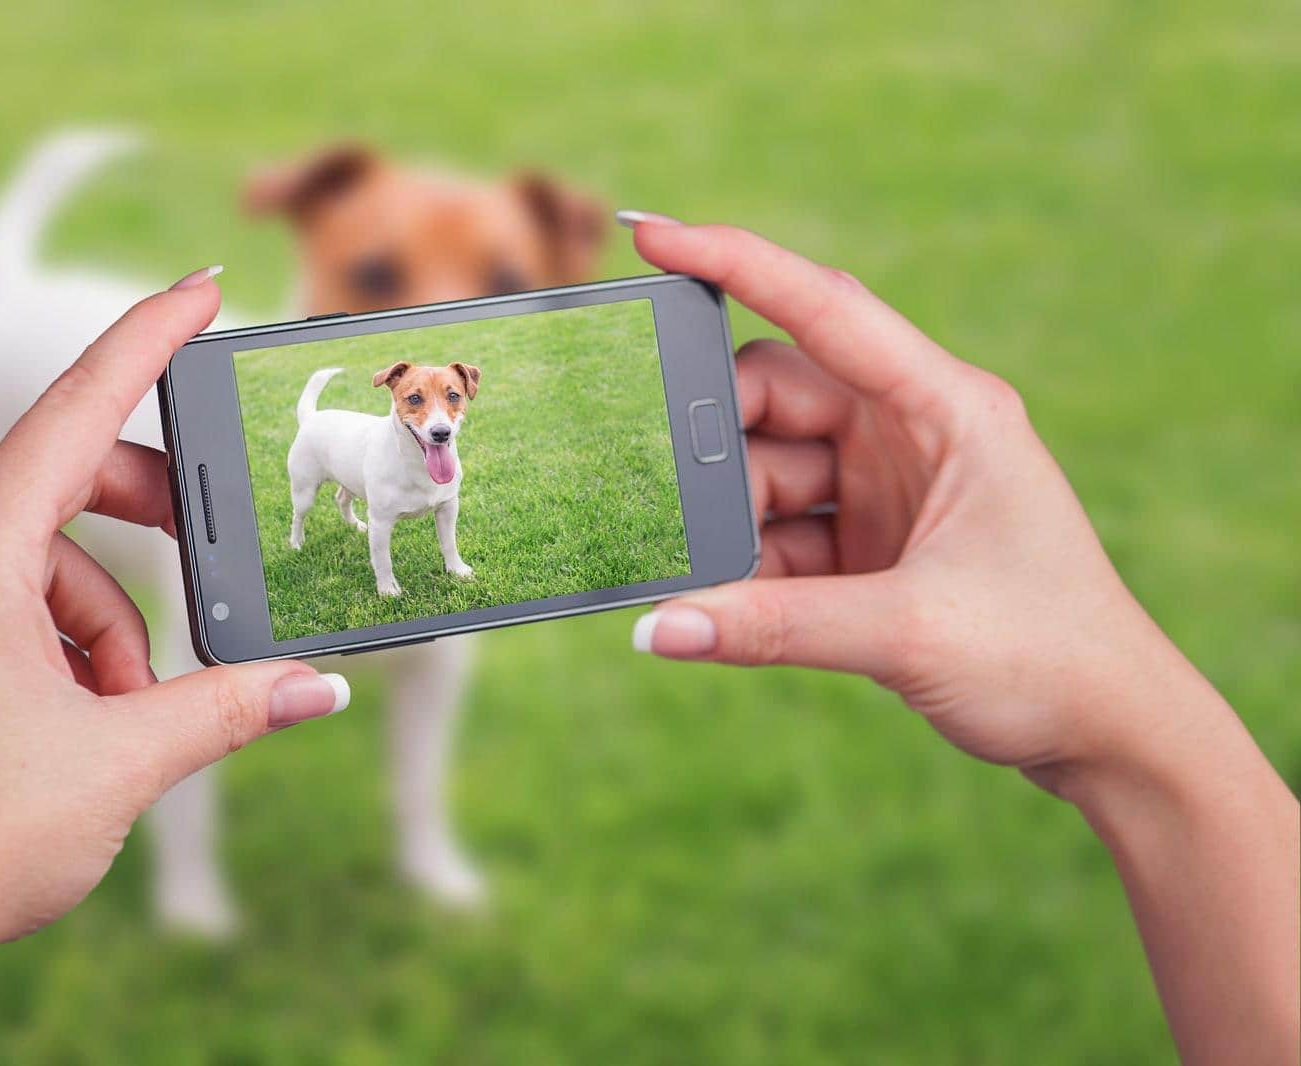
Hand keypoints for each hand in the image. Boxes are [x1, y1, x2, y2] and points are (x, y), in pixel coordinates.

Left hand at [0, 268, 349, 1063]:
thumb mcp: (124, 761)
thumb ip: (230, 707)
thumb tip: (319, 687)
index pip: (76, 409)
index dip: (148, 338)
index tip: (204, 283)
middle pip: (65, 485)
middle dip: (151, 528)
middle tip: (214, 564)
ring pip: (41, 561)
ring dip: (107, 623)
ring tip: (121, 718)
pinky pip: (0, 601)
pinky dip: (60, 645)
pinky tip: (74, 725)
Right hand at [626, 218, 1198, 779]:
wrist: (1106, 732)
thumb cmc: (1046, 656)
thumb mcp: (906, 632)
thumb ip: (773, 627)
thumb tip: (657, 627)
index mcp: (948, 407)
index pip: (827, 307)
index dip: (736, 262)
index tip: (651, 237)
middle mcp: (912, 431)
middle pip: (779, 393)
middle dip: (715, 437)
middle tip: (656, 485)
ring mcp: (887, 488)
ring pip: (769, 467)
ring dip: (727, 515)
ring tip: (691, 567)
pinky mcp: (868, 543)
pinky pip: (780, 532)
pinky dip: (745, 565)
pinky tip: (720, 604)